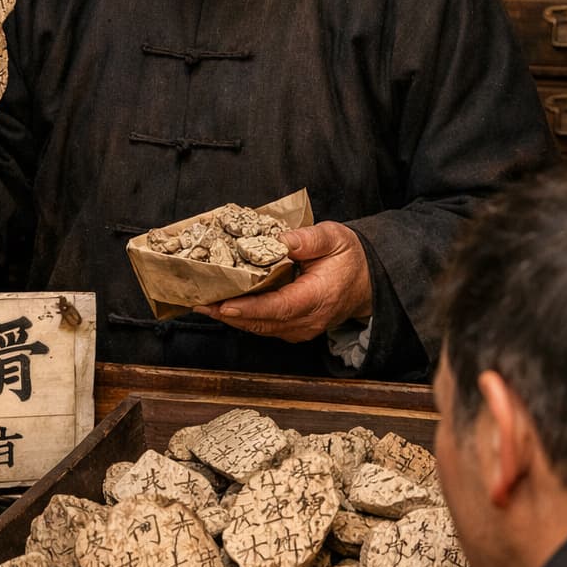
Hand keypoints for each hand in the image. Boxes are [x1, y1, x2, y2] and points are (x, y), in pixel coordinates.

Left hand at [193, 221, 371, 343]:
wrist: (366, 282)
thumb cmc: (349, 258)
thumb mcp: (334, 238)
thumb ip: (308, 239)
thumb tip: (281, 240)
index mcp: (319, 297)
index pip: (281, 307)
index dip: (251, 308)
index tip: (225, 304)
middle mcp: (308, 320)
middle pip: (263, 321)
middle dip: (228, 313)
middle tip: (199, 301)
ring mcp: (300, 328)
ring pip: (259, 327)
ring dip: (230, 316)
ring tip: (202, 303)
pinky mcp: (292, 328)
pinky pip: (263, 325)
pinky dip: (241, 316)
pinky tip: (222, 304)